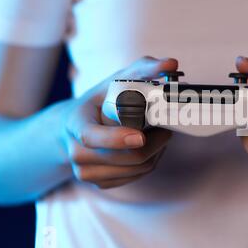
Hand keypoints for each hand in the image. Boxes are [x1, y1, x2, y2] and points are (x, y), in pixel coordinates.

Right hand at [62, 56, 177, 188]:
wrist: (75, 127)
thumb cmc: (100, 101)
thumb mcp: (117, 80)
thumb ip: (146, 68)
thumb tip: (171, 64)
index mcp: (75, 123)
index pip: (91, 136)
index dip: (116, 139)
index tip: (140, 136)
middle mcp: (76, 150)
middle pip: (123, 157)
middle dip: (154, 144)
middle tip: (165, 129)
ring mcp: (85, 170)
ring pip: (134, 170)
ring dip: (155, 155)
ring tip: (158, 137)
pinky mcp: (98, 182)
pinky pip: (133, 178)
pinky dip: (147, 166)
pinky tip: (148, 150)